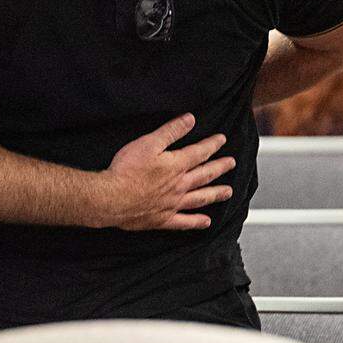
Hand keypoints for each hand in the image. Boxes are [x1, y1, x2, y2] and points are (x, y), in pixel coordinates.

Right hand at [98, 113, 234, 230]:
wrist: (112, 198)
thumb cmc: (127, 170)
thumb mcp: (148, 143)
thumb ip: (170, 131)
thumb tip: (189, 120)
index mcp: (175, 165)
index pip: (199, 152)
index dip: (212, 145)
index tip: (221, 140)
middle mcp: (179, 185)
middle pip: (204, 175)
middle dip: (219, 168)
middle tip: (231, 163)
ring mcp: (172, 204)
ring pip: (200, 198)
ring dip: (215, 194)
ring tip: (228, 191)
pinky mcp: (162, 219)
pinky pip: (184, 222)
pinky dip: (196, 222)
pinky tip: (206, 222)